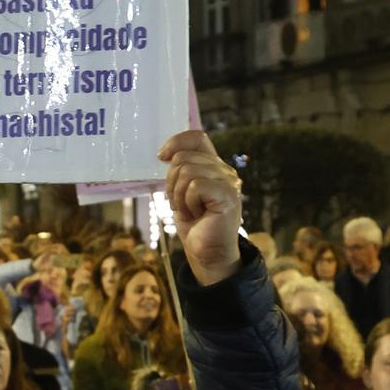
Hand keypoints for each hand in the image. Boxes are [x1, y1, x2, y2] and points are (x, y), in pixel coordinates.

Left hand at [161, 130, 243, 285]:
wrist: (206, 252)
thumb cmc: (194, 223)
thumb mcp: (181, 192)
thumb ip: (180, 170)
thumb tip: (165, 154)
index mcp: (213, 166)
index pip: (197, 138)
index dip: (176, 142)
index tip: (161, 157)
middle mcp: (224, 170)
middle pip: (184, 158)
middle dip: (172, 184)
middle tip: (183, 204)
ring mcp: (228, 182)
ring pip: (187, 171)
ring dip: (179, 196)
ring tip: (191, 211)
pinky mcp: (228, 195)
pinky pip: (195, 186)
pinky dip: (188, 203)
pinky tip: (197, 215)